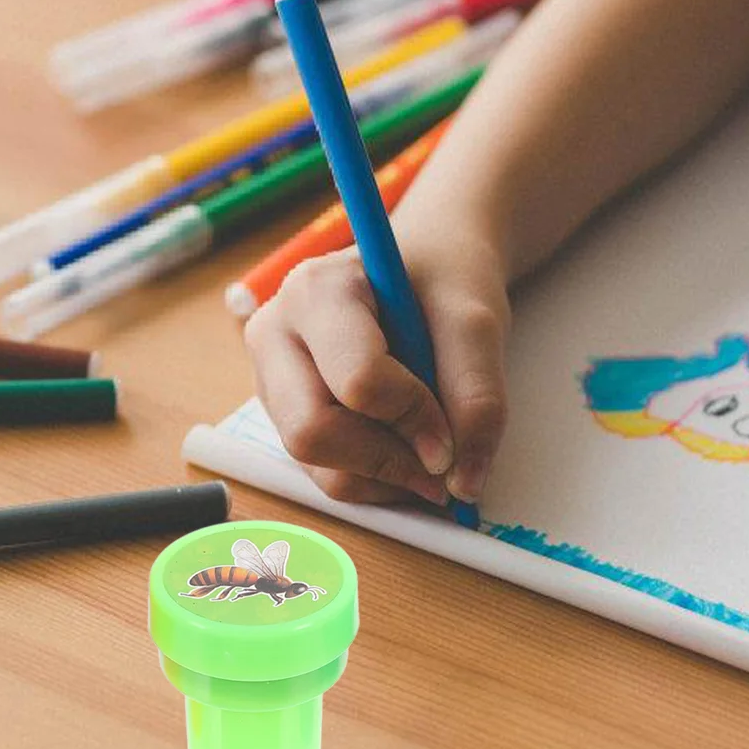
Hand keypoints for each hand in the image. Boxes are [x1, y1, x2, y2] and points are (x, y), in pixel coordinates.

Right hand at [243, 228, 509, 510]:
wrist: (424, 268)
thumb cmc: (442, 279)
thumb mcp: (476, 320)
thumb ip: (476, 394)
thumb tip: (464, 480)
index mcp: (316, 291)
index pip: (356, 380)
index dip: (414, 417)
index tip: (455, 433)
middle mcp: (276, 333)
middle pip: (311, 432)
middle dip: (386, 461)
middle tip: (441, 464)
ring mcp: (272, 378)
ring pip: (316, 465)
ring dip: (384, 476)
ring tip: (430, 454)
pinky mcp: (284, 414)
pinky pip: (323, 473)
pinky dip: (373, 478)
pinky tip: (406, 448)